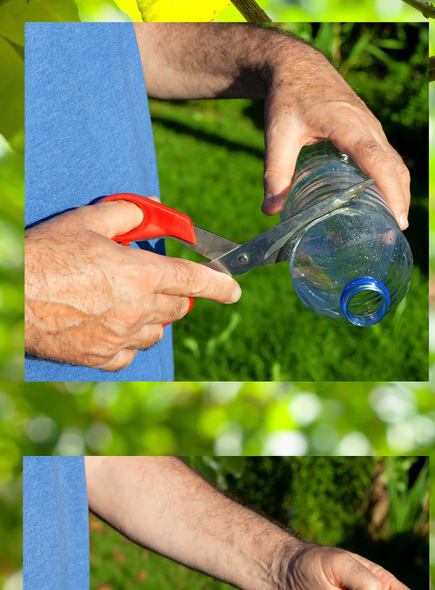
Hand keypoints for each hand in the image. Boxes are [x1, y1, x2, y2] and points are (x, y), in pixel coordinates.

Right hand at [24, 200, 242, 370]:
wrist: (8, 297)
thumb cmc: (43, 256)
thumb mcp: (85, 221)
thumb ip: (126, 214)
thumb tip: (150, 209)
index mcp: (140, 275)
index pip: (195, 281)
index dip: (220, 285)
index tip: (234, 289)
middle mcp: (137, 309)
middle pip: (179, 308)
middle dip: (177, 296)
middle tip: (157, 285)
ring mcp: (121, 337)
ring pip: (157, 331)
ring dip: (152, 318)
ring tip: (125, 303)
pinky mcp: (103, 357)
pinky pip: (132, 352)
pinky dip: (128, 340)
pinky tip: (110, 326)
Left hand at [259, 42, 410, 228]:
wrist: (296, 62)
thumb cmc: (287, 95)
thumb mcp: (278, 133)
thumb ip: (275, 172)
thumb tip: (270, 210)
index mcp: (348, 125)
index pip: (377, 160)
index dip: (390, 190)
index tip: (397, 218)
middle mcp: (367, 126)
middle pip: (394, 166)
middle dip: (400, 199)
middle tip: (395, 231)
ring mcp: (372, 126)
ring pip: (395, 162)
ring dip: (399, 190)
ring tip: (393, 221)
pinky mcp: (371, 129)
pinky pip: (389, 156)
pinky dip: (392, 178)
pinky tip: (384, 197)